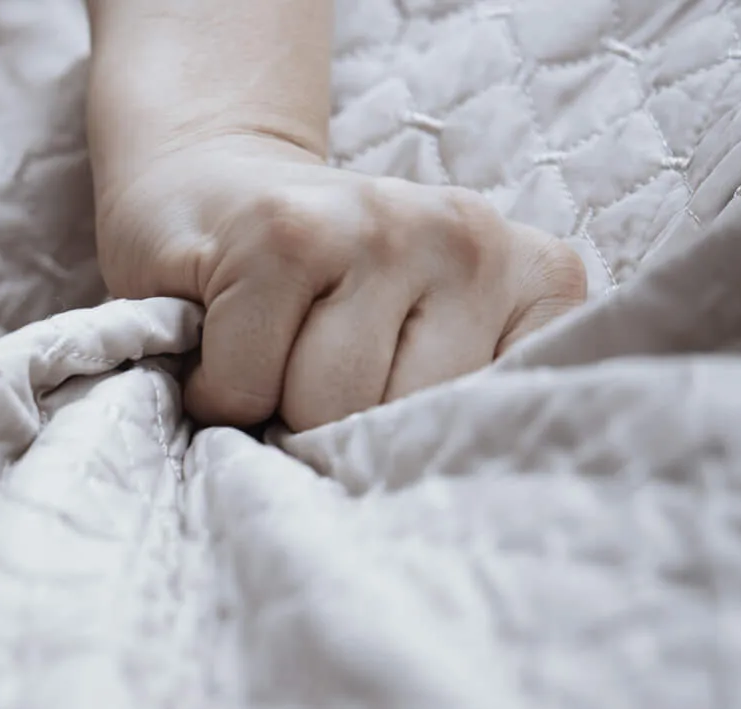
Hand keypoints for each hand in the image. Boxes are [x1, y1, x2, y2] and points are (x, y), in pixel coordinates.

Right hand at [94, 133, 587, 430]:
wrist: (205, 191)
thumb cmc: (323, 304)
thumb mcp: (437, 353)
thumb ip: (468, 403)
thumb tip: (437, 486)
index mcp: (535, 278)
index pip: (498, 427)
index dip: (417, 453)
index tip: (386, 420)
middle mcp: (473, 239)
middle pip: (404, 425)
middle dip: (339, 428)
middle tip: (314, 383)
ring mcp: (383, 222)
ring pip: (327, 407)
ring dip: (273, 408)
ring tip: (272, 359)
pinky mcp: (286, 231)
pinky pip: (248, 384)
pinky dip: (217, 388)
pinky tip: (226, 342)